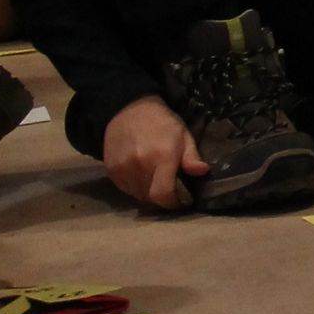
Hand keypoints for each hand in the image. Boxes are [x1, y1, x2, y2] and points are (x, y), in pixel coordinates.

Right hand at [102, 94, 205, 210]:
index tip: (183, 201)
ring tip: (157, 183)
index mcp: (161, 157)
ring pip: (137, 196)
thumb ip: (191, 157)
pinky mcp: (111, 170)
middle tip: (172, 191)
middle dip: (163, 199)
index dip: (173, 203)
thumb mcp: (184, 135)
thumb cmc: (162, 123)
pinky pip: (125, 190)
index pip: (162, 194)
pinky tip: (143, 177)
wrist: (129, 110)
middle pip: (150, 198)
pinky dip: (136, 188)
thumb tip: (202, 172)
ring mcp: (122, 169)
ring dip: (149, 194)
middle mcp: (139, 166)